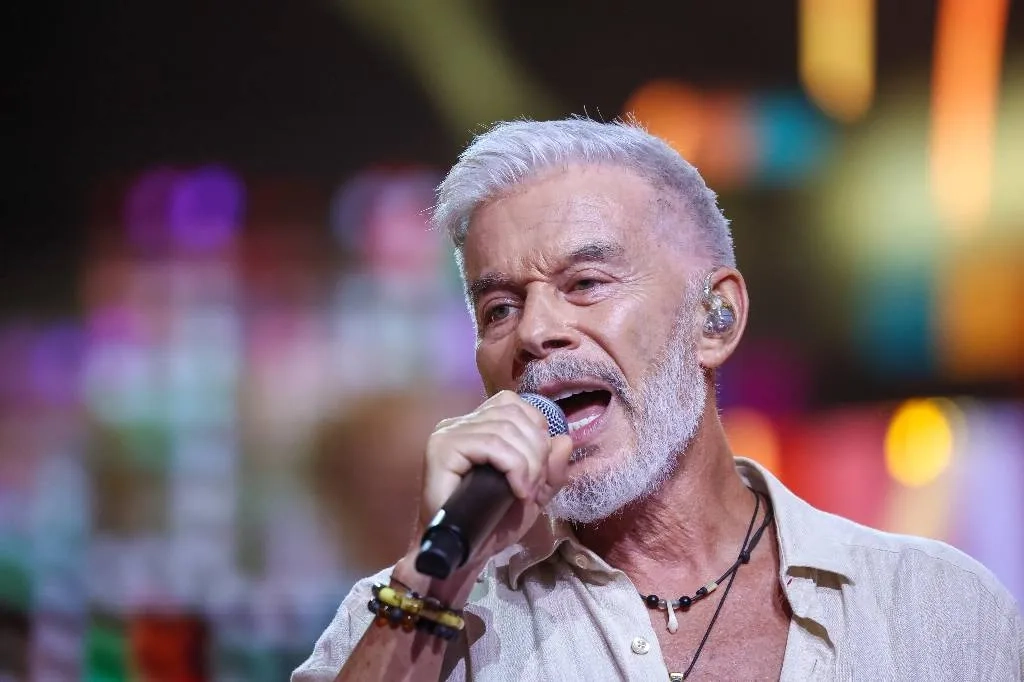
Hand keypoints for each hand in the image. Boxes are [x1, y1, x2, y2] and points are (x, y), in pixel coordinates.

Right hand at [394, 391, 572, 600]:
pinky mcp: (442, 449)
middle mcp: (460, 423)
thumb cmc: (492, 525)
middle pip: (514, 415)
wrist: (464, 555)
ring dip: (528, 464)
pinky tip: (516, 490)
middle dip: (537, 452)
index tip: (539, 469)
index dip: (536, 431)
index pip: (512, 404)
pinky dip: (514, 467)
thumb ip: (552, 469)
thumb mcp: (534, 494)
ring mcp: (448, 434)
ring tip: (525, 492)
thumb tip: (565, 440)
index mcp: (478, 425)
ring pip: (506, 430)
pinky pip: (492, 445)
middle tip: (534, 487)